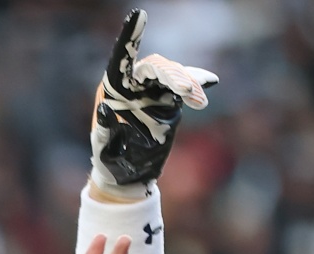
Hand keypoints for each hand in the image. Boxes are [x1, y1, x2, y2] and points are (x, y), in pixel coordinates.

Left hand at [91, 9, 218, 197]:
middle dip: (172, 74)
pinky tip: (209, 82)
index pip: (122, 58)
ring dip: (188, 83)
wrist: (129, 176)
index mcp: (113, 89)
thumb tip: (104, 109)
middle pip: (155, 67)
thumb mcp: (105, 149)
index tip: (139, 15)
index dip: (130, 37)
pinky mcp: (169, 102)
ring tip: (199, 101)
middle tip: (185, 90)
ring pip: (172, 76)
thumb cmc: (111, 161)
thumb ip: (104, 129)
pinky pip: (184, 87)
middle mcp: (133, 84)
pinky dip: (196, 83)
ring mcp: (153, 91)